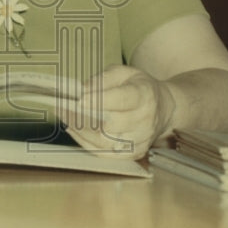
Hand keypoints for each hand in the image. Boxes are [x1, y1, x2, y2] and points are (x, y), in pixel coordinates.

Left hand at [60, 65, 176, 159]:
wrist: (163, 108)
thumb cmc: (139, 87)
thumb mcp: (124, 72)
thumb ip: (103, 79)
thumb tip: (83, 90)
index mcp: (145, 96)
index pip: (123, 100)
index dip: (100, 100)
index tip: (80, 99)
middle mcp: (145, 121)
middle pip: (111, 125)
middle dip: (84, 117)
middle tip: (63, 107)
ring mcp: (140, 140)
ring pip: (105, 143)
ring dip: (80, 132)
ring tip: (65, 117)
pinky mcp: (133, 153)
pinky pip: (105, 154)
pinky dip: (86, 143)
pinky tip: (74, 130)